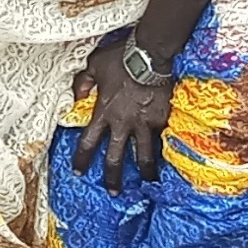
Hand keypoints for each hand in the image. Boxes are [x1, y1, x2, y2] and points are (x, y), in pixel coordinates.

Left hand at [71, 37, 172, 190]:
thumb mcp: (94, 65)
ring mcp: (145, 123)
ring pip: (144, 155)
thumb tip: (77, 96)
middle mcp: (123, 123)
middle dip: (113, 177)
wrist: (149, 54)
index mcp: (103, 113)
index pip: (88, 142)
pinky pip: (164, 139)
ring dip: (145, 171)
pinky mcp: (163, 119)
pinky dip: (166, 150)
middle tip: (113, 192)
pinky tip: (170, 161)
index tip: (79, 172)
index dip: (82, 159)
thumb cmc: (120, 58)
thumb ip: (83, 82)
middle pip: (115, 158)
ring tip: (148, 182)